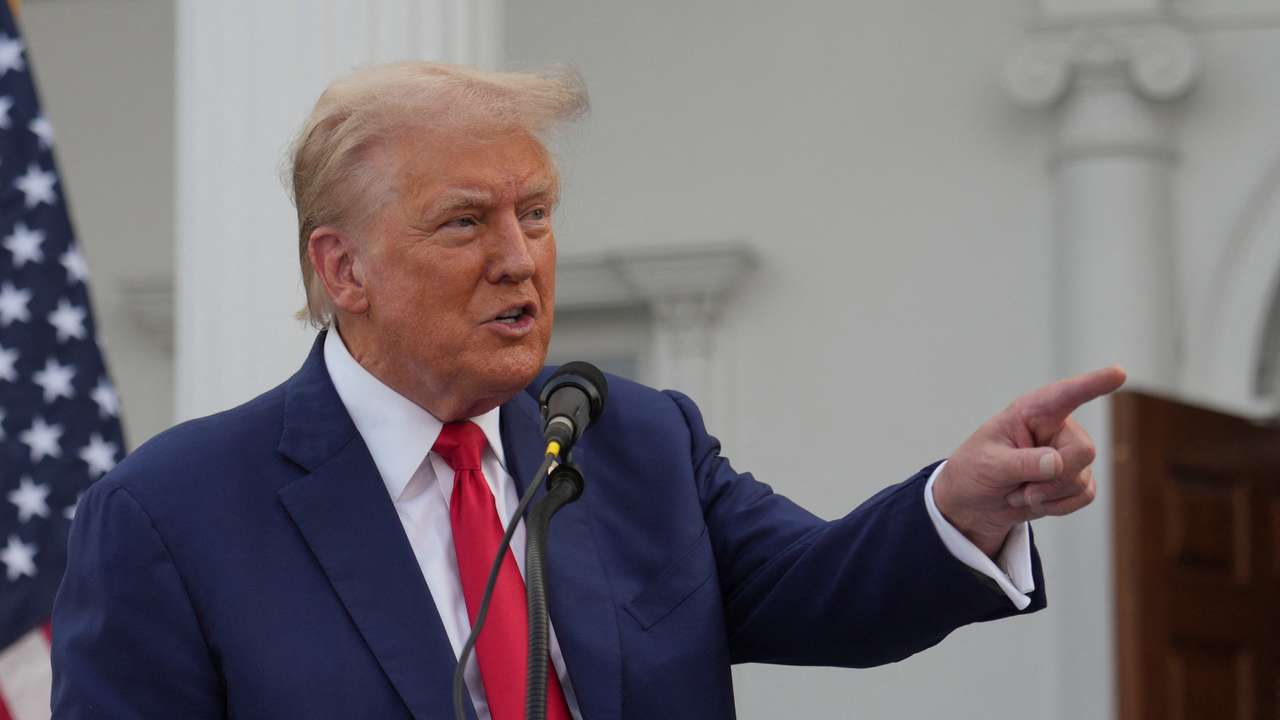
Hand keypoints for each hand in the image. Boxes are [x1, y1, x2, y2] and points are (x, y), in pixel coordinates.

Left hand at [932, 366, 1126, 556]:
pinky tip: (1034, 501)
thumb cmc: (975, 471)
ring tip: (1018, 491)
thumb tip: (1056, 462)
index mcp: (1031, 412)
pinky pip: (1085, 495)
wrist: (975, 503)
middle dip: (1053, 479)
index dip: (1093, 384)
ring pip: (1081, 479)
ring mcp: (1068, 453)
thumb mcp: (988, 465)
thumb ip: (1020, 462)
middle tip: (1020, 487)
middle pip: (1084, 450)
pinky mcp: (1075, 478)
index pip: (1065, 395)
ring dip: (1047, 496)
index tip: (1118, 373)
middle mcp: (1057, 428)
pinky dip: (1057, 506)